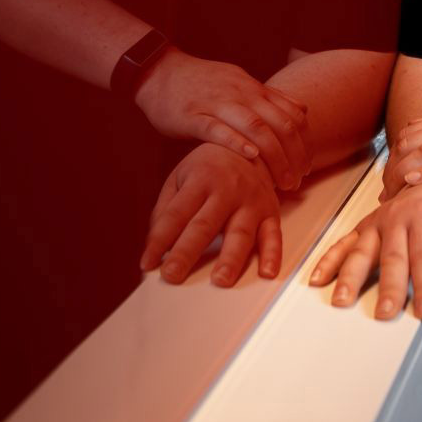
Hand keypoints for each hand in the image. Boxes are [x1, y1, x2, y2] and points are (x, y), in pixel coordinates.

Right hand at [134, 48, 311, 190]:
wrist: (159, 71)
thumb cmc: (200, 82)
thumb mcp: (239, 83)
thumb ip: (269, 98)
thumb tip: (301, 110)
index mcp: (253, 88)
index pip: (291, 115)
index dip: (304, 142)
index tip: (308, 165)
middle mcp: (241, 94)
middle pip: (279, 123)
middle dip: (294, 155)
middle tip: (299, 180)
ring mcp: (217, 103)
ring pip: (255, 127)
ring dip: (274, 155)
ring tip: (282, 180)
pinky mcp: (193, 115)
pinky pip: (218, 129)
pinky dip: (236, 142)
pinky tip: (250, 156)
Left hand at [140, 143, 284, 286]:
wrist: (253, 142)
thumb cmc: (211, 166)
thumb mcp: (182, 176)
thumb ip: (167, 208)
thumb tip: (154, 243)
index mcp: (200, 179)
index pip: (175, 215)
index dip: (159, 240)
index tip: (147, 263)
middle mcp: (227, 190)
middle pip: (204, 225)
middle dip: (186, 252)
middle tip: (172, 275)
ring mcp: (251, 202)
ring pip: (240, 233)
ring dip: (231, 258)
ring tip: (221, 280)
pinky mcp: (271, 212)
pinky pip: (273, 236)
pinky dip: (272, 255)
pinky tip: (267, 272)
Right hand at [309, 182, 421, 319]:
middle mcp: (398, 217)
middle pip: (392, 257)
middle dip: (388, 287)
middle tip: (385, 313)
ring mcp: (377, 222)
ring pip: (361, 251)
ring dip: (349, 277)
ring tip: (342, 299)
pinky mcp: (365, 227)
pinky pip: (343, 244)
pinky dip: (328, 261)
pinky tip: (319, 278)